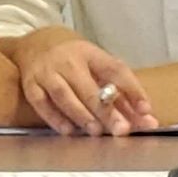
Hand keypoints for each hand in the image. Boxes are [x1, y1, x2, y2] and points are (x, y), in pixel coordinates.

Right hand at [11, 26, 157, 136]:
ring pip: (64, 95)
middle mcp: (67, 60)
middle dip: (105, 110)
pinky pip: (41, 102)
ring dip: (81, 114)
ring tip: (96, 131)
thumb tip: (147, 119)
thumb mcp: (96, 64)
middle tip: (121, 129)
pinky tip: (68, 130)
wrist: (33, 44)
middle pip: (87, 86)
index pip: (114, 70)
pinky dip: (54, 117)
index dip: (132, 90)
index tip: (146, 110)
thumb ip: (120, 92)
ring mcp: (46, 71)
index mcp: (89, 52)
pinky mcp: (30, 84)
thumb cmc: (72, 58)